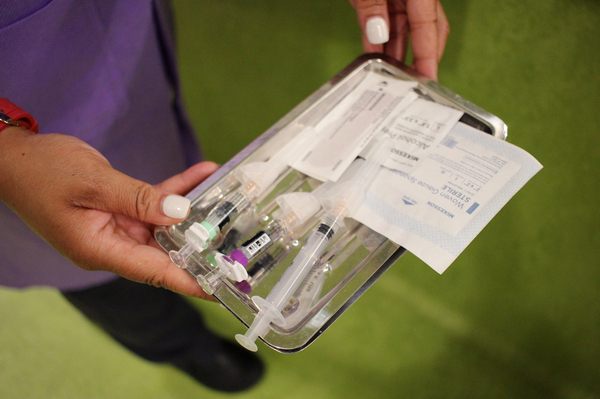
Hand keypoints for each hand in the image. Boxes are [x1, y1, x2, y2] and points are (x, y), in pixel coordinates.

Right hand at [0, 127, 218, 299]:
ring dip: (195, 211)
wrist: (16, 157)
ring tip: (229, 198)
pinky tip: (203, 173)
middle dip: (202, 248)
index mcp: (100, 249)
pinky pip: (157, 203)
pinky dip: (178, 190)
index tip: (222, 288)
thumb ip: (138, 199)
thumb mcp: (92, 184)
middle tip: (239, 244)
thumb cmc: (43, 173)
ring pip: (167, 225)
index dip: (191, 281)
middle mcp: (113, 244)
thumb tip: (179, 212)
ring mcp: (118, 227)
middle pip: (167, 253)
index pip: (156, 272)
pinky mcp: (121, 209)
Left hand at [349, 0, 449, 80]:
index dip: (429, 57)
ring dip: (395, 54)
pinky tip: (374, 57)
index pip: (429, 27)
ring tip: (388, 77)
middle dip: (419, 60)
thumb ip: (372, 6)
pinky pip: (385, 22)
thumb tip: (378, 34)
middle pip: (425, 31)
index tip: (429, 81)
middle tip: (411, 85)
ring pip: (402, 30)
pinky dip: (379, 40)